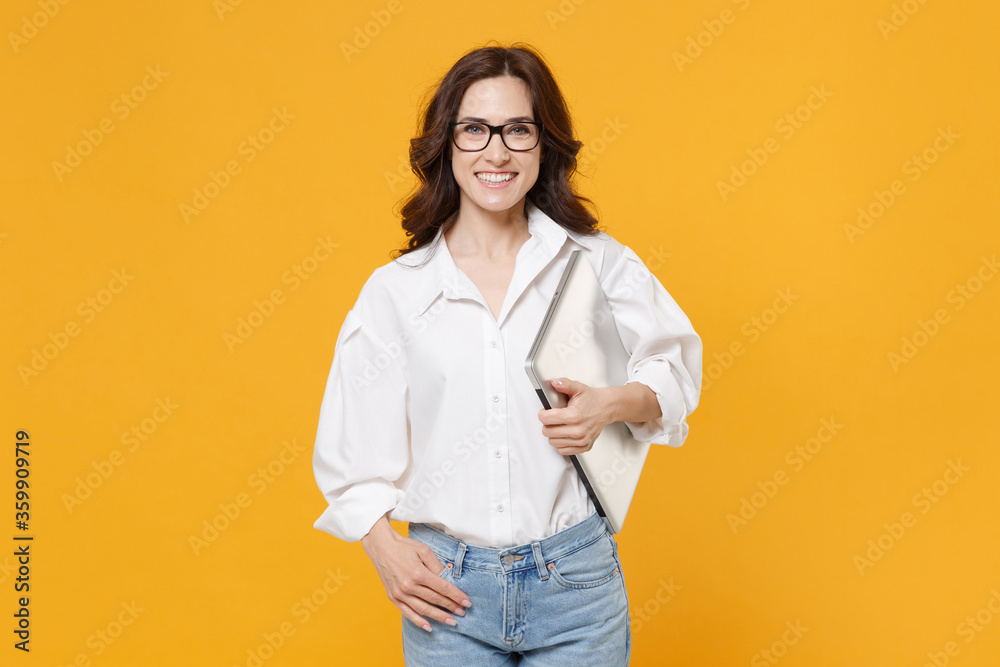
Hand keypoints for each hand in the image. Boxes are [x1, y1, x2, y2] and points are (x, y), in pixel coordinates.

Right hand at [361, 515, 471, 631]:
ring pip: (423, 609)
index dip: (456, 596)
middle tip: (462, 612)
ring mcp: (400, 593)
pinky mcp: (393, 597)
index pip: (442, 588)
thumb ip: (437, 566)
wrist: (381, 548)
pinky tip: (429, 627)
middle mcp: (409, 586)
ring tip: (451, 621)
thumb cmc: (404, 547)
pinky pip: (407, 613)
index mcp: (418, 573)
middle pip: (435, 599)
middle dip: (451, 607)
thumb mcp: (424, 551)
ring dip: (438, 617)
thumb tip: (449, 578)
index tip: (467, 603)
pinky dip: (418, 621)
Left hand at [536, 377, 615, 455]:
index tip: (545, 411)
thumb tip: (554, 383)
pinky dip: (561, 442)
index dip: (542, 414)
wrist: (607, 407)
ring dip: (554, 434)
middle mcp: (578, 430)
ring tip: (560, 424)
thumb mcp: (578, 388)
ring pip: (553, 442)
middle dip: (547, 424)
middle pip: (547, 432)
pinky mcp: (583, 446)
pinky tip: (565, 433)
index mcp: (574, 416)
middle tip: (553, 417)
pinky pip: (563, 450)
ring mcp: (581, 440)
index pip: (545, 419)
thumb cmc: (592, 399)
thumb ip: (564, 384)